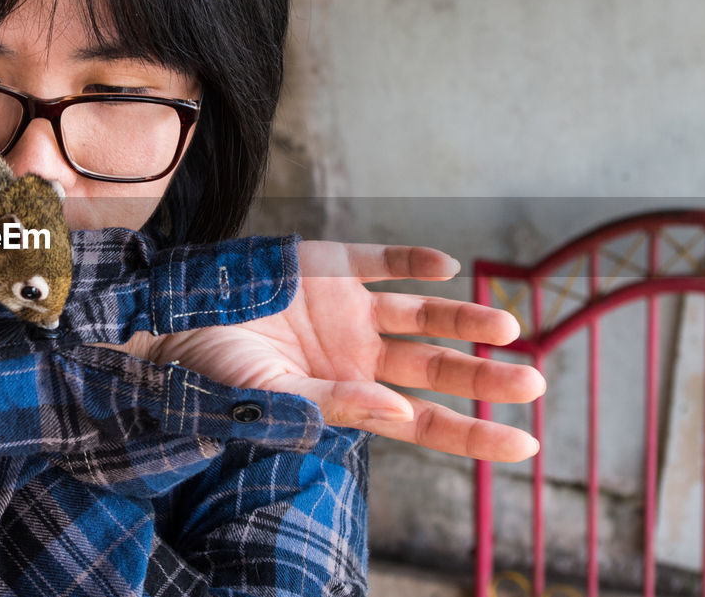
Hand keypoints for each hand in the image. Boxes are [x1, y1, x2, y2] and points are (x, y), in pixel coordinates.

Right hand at [130, 241, 544, 461]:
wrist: (169, 320)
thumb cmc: (213, 374)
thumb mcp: (272, 397)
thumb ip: (333, 405)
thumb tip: (399, 411)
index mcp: (349, 396)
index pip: (425, 421)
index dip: (474, 433)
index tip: (527, 443)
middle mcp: (359, 355)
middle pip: (436, 368)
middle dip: (485, 377)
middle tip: (535, 381)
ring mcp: (348, 310)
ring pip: (423, 315)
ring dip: (464, 317)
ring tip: (505, 325)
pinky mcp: (330, 265)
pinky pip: (382, 261)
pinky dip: (414, 262)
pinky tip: (446, 266)